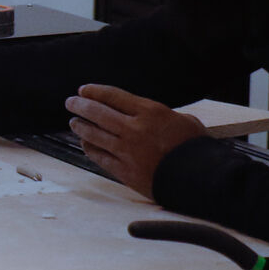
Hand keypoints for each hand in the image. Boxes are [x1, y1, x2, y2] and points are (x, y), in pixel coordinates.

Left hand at [65, 84, 205, 197]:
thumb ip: (161, 115)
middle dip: (80, 106)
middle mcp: (134, 129)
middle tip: (70, 102)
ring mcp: (126, 151)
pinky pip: (100, 157)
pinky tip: (85, 144)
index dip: (95, 91)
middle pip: (98, 113)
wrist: (198, 179)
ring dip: (81, 127)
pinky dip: (90, 148)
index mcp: (150, 112)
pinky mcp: (124, 171)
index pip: (113, 96)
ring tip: (73, 122)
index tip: (83, 90)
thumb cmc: (195, 148)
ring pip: (94, 135)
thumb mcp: (185, 120)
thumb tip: (149, 115)